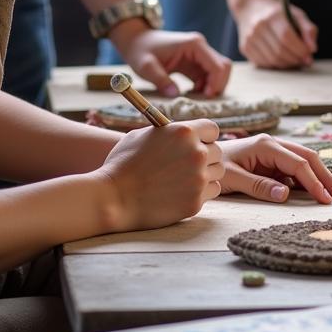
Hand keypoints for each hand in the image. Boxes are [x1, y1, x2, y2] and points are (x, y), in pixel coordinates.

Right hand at [95, 119, 222, 230]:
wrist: (113, 199)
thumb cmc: (122, 165)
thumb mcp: (142, 136)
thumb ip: (167, 133)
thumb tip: (178, 132)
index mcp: (184, 132)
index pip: (212, 129)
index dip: (204, 136)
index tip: (197, 143)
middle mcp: (196, 153)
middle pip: (217, 152)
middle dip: (206, 156)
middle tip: (188, 164)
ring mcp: (198, 178)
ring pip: (218, 172)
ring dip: (206, 174)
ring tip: (184, 178)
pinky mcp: (196, 201)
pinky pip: (212, 191)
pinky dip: (201, 192)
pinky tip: (182, 191)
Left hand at [111, 24, 231, 98]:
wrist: (136, 40)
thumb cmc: (140, 51)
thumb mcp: (146, 67)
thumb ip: (161, 80)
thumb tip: (175, 95)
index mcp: (194, 45)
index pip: (217, 65)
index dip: (216, 83)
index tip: (205, 98)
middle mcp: (201, 47)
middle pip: (223, 67)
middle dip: (217, 85)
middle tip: (203, 100)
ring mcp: (199, 54)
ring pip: (218, 71)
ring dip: (212, 86)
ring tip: (196, 98)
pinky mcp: (194, 61)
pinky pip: (208, 74)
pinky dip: (205, 86)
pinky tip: (191, 94)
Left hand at [219, 134, 331, 203]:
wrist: (203, 158)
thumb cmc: (215, 167)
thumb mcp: (232, 179)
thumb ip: (259, 186)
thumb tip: (286, 194)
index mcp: (266, 146)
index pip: (298, 164)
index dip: (314, 182)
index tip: (326, 199)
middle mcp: (275, 144)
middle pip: (309, 158)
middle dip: (327, 177)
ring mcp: (275, 152)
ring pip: (306, 161)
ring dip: (322, 177)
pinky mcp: (274, 161)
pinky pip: (297, 169)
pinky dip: (311, 179)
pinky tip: (320, 190)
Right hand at [236, 0, 316, 68]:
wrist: (251, 7)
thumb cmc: (278, 13)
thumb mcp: (296, 14)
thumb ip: (308, 29)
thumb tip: (313, 49)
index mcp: (272, 15)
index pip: (286, 37)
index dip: (300, 50)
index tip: (309, 56)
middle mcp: (258, 26)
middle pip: (279, 51)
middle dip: (295, 59)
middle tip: (304, 61)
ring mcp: (249, 38)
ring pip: (272, 60)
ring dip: (287, 64)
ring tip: (295, 60)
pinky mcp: (245, 47)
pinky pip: (263, 63)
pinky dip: (276, 65)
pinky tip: (282, 59)